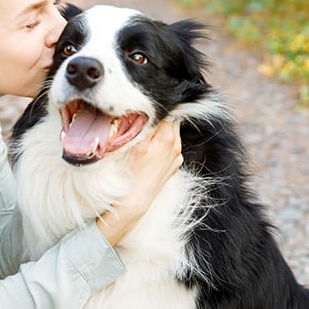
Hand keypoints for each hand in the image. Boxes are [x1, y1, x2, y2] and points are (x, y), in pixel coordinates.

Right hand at [95, 120, 183, 244]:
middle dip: (158, 120)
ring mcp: (177, 156)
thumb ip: (144, 125)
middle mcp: (176, 145)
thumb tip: (146, 110)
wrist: (136, 199)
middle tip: (142, 124)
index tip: (143, 112)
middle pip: (171, 122)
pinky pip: (171, 147)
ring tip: (146, 139)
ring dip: (160, 132)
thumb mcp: (135, 144)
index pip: (166, 112)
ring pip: (171, 134)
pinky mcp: (174, 165)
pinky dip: (162, 145)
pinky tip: (150, 151)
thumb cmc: (131, 172)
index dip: (153, 110)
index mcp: (168, 137)